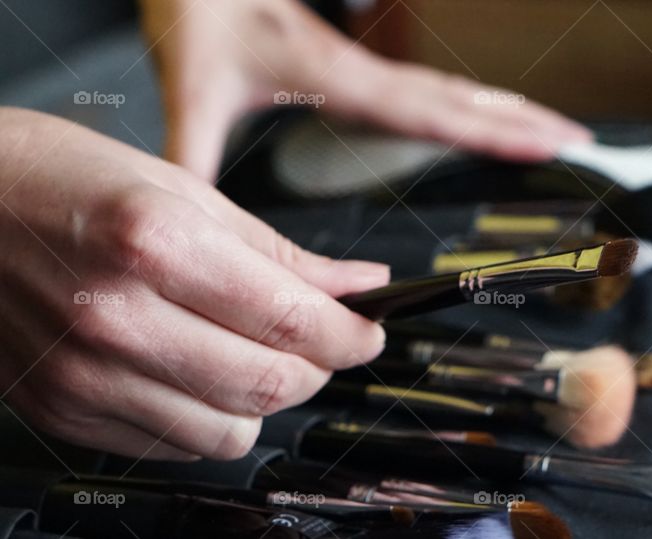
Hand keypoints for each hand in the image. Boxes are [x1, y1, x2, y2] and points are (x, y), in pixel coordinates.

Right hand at [0, 108, 386, 459]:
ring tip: (248, 352)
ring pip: (228, 434)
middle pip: (269, 386)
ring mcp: (85, 375)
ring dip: (262, 400)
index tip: (369, 331)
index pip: (291, 321)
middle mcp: (117, 319)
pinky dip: (204, 415)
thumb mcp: (180, 191)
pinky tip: (192, 368)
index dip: (351, 335)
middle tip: (321, 340)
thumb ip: (278, 252)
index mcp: (157, 245)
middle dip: (318, 368)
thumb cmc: (59, 181)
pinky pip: (172, 444)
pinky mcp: (64, 410)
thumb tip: (356, 286)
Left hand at [139, 0, 592, 181]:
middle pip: (462, 98)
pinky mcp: (351, 62)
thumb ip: (193, 153)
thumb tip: (191, 220)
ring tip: (550, 125)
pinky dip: (465, 99)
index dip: (497, 129)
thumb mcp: (195, 88)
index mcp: (341, 78)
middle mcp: (364, 69)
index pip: (436, 110)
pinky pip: (426, 86)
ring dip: (502, 106)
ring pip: (450, 88)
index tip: (552, 140)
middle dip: (523, 119)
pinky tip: (477, 108)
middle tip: (579, 138)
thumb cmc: (199, 12)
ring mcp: (363, 62)